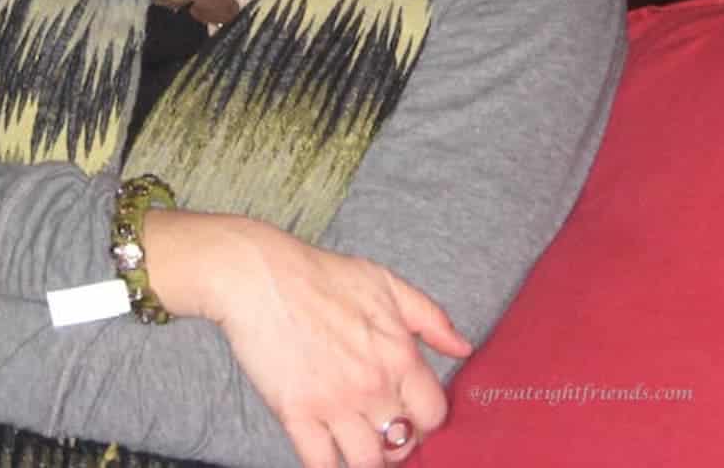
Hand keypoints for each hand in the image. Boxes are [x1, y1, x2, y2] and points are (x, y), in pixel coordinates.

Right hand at [146, 211, 468, 467]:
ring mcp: (334, 403)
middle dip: (395, 440)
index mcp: (398, 354)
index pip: (433, 414)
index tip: (407, 409)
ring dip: (365, 458)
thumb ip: (430, 316)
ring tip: (354, 440)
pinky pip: (322, 465)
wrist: (259, 275)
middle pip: (403, 444)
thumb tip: (463, 348)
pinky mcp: (296, 414)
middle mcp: (372, 385)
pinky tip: (325, 449)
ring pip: (367, 463)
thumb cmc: (320, 274)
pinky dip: (327, 465)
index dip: (424, 416)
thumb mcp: (384, 282)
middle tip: (378, 426)